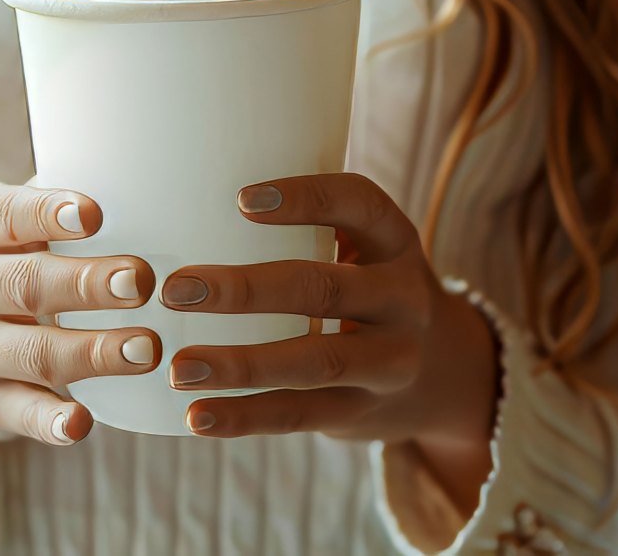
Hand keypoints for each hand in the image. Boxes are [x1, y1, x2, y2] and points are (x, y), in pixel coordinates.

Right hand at [0, 181, 158, 499]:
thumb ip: (69, 197)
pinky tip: (82, 423)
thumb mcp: (25, 220)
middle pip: (23, 284)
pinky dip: (48, 421)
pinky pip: (17, 412)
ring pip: (30, 352)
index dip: (45, 213)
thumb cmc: (20, 256)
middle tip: (142, 282)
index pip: (2, 214)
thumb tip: (157, 175)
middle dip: (85, 284)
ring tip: (148, 349)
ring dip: (91, 351)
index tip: (94, 213)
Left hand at [161, 173, 496, 499]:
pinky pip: (302, 415)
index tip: (241, 200)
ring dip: (241, 366)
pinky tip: (198, 416)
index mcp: (394, 241)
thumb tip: (185, 201)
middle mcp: (403, 298)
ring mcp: (391, 361)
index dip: (305, 199)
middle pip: (325, 288)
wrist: (442, 370)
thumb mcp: (362, 247)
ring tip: (180, 367)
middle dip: (245, 289)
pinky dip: (246, 418)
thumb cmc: (363, 284)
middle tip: (175, 290)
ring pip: (315, 362)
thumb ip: (301, 228)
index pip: (359, 204)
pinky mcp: (364, 410)